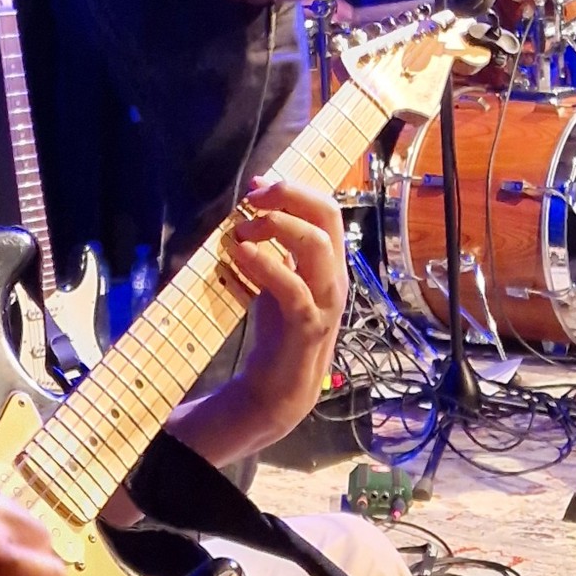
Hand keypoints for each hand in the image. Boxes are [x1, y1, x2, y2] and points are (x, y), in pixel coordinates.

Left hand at [178, 179, 347, 466]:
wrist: (279, 389)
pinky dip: (264, 264)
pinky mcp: (307, 325)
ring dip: (276, 227)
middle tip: (252, 198)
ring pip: (316, 246)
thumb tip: (252, 207)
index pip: (327, 209)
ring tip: (243, 230)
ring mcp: (325, 301)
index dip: (293, 188)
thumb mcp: (278, 281)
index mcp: (330, 263)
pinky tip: (240, 256)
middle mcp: (335, 277)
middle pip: (327, 217)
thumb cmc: (278, 332)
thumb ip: (273, 247)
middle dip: (289, 195)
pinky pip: (291, 286)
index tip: (257, 185)